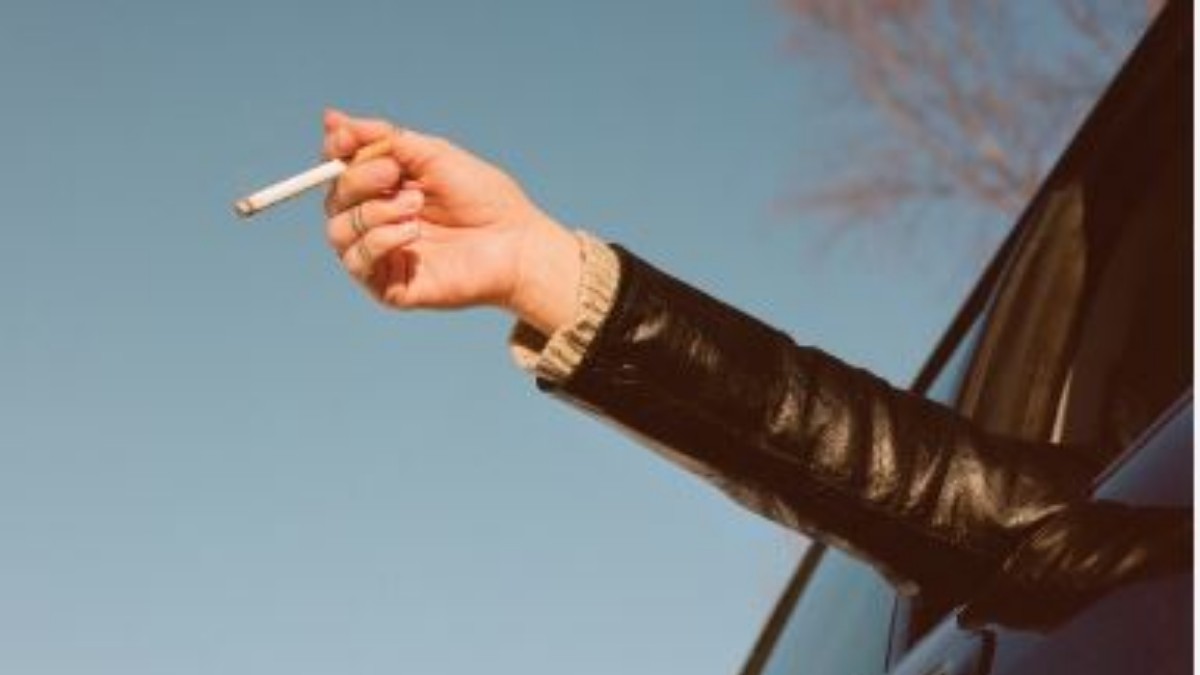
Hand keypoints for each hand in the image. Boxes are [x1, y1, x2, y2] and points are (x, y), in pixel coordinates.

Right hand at [322, 109, 581, 334]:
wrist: (517, 243)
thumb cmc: (485, 199)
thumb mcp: (434, 155)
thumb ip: (385, 139)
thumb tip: (331, 119)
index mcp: (386, 188)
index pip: (338, 169)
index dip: (334, 152)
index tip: (344, 139)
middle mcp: (378, 221)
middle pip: (334, 198)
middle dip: (358, 180)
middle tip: (393, 174)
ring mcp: (382, 255)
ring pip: (338, 232)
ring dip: (373, 212)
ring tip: (415, 206)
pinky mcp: (389, 286)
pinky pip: (358, 262)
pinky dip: (379, 240)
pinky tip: (412, 233)